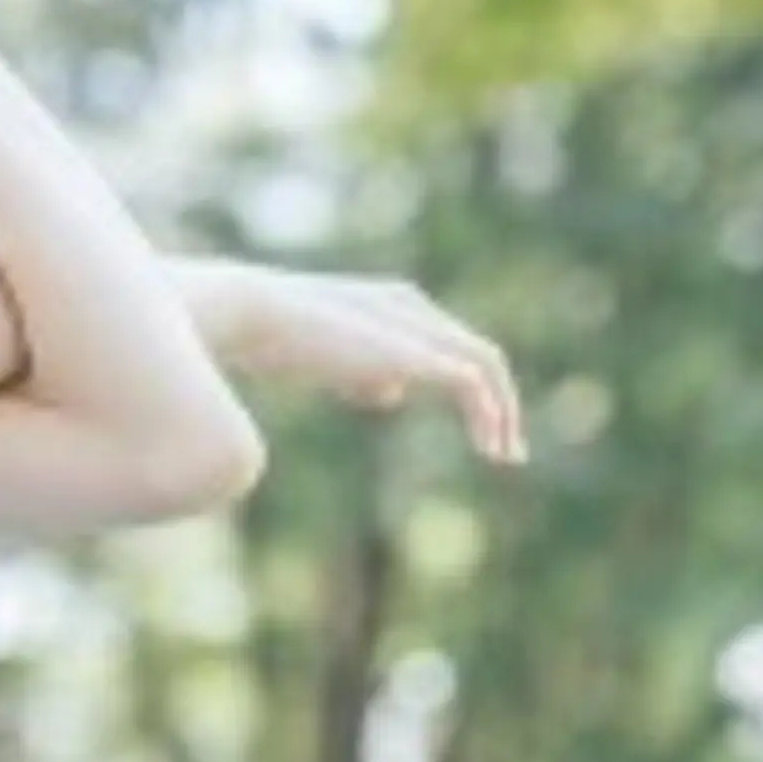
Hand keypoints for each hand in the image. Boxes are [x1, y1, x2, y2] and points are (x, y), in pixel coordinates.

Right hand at [207, 261, 527, 466]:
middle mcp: (413, 306)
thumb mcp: (328, 359)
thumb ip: (365, 372)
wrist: (254, 315)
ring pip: (486, 364)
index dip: (470, 389)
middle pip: (479, 353)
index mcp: (394, 303)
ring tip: (505, 458)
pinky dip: (488, 414)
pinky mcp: (415, 351)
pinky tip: (487, 450)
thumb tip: (393, 394)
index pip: (451, 342)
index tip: (477, 433)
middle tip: (508, 454)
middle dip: (501, 405)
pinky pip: (472, 381)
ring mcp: (417, 324)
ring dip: (504, 412)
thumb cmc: (272, 337)